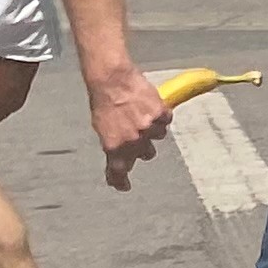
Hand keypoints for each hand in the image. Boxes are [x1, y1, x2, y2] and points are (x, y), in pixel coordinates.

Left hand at [86, 65, 169, 188]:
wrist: (113, 80)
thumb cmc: (103, 102)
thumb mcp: (102, 128)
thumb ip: (113, 143)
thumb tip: (119, 154)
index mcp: (114, 146)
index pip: (118, 170)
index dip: (121, 181)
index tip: (124, 187)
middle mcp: (133, 140)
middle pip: (146, 155)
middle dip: (142, 147)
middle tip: (137, 135)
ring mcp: (148, 127)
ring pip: (158, 137)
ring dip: (152, 130)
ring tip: (141, 114)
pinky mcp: (161, 114)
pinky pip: (165, 121)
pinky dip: (160, 116)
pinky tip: (150, 107)